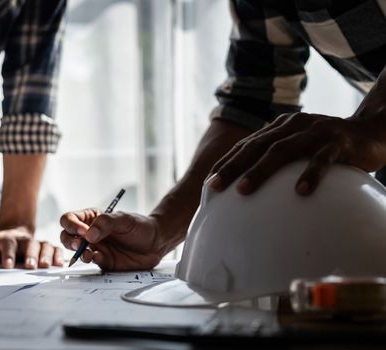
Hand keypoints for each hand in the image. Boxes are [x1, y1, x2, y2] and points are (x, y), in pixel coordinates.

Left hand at [0, 226, 63, 268]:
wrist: (10, 237)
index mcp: (5, 239)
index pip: (7, 243)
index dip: (8, 253)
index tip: (7, 266)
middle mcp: (22, 240)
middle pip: (29, 244)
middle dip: (31, 254)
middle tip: (31, 265)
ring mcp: (35, 243)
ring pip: (44, 245)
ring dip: (46, 255)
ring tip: (45, 266)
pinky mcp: (46, 248)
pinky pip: (55, 249)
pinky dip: (58, 255)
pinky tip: (60, 265)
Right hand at [60, 209, 174, 270]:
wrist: (156, 243)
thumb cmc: (140, 226)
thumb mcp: (123, 219)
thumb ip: (105, 223)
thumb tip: (88, 235)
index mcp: (91, 218)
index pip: (70, 219)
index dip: (72, 225)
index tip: (82, 230)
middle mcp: (90, 233)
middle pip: (67, 236)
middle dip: (69, 240)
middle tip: (78, 244)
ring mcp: (96, 247)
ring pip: (77, 251)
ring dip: (79, 253)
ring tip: (88, 253)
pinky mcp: (103, 261)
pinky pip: (92, 262)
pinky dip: (92, 260)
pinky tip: (99, 257)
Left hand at [210, 113, 385, 195]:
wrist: (372, 131)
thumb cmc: (328, 147)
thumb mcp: (299, 148)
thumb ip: (277, 160)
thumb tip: (248, 187)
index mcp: (280, 127)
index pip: (246, 144)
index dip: (226, 162)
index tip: (208, 182)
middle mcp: (294, 126)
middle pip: (257, 146)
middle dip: (233, 166)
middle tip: (215, 186)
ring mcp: (316, 133)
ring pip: (283, 151)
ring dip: (261, 170)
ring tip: (244, 190)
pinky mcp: (339, 143)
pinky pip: (323, 160)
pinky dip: (311, 174)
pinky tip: (301, 191)